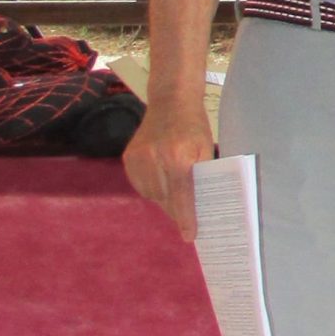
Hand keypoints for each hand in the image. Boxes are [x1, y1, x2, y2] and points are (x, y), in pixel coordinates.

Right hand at [122, 98, 215, 239]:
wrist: (171, 100)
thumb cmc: (194, 126)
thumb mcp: (206, 150)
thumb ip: (202, 177)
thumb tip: (201, 208)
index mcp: (178, 157)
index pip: (182, 196)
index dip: (186, 218)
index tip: (190, 236)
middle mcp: (154, 158)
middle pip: (165, 199)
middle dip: (176, 210)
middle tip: (187, 217)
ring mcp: (138, 158)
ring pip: (151, 195)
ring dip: (163, 199)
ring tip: (175, 192)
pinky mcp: (128, 157)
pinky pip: (140, 185)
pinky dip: (152, 188)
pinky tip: (161, 179)